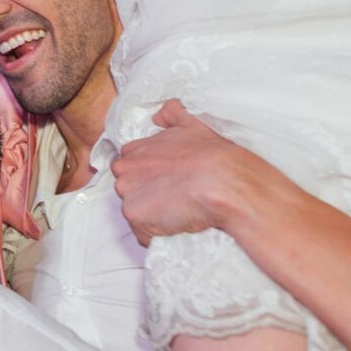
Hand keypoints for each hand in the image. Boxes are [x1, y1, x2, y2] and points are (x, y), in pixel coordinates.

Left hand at [113, 99, 282, 245]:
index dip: (150, 180)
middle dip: (148, 197)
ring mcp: (127, 193)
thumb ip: (172, 115)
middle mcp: (125, 169)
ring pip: (136, 212)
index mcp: (134, 150)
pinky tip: (179, 227)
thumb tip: (160, 114)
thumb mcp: (193, 124)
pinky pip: (142, 234)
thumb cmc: (214, 156)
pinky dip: (158, 236)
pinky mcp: (135, 215)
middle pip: (129, 191)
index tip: (168, 185)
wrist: (225, 182)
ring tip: (181, 214)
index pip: (131, 170)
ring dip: (154, 217)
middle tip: (176, 201)